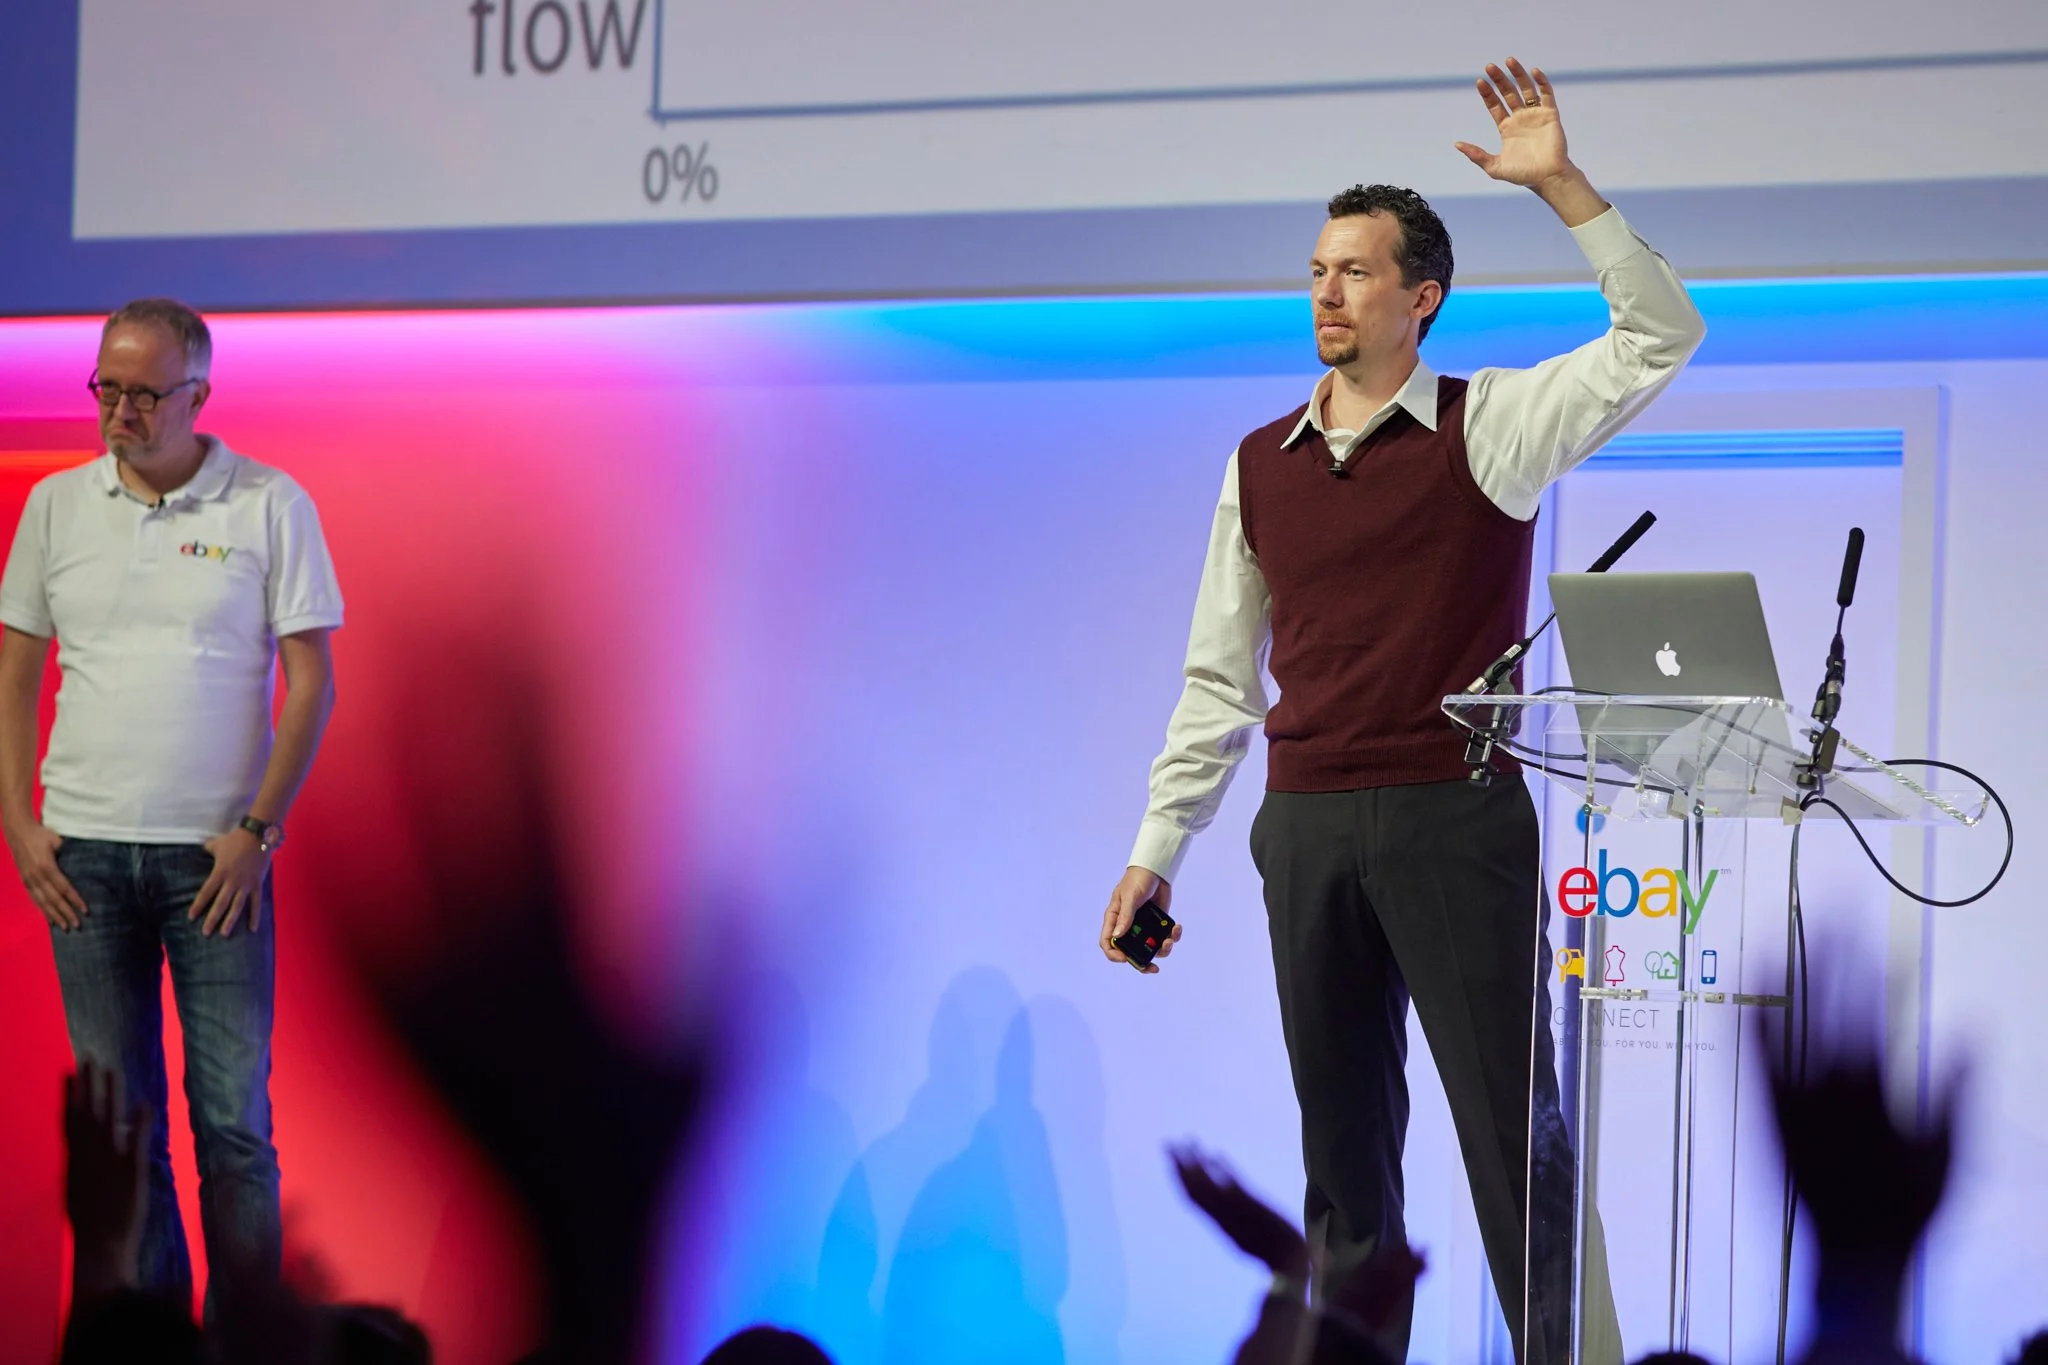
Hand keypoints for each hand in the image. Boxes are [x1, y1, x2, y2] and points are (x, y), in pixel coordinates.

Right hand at [5, 817, 86, 930]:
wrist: (18, 832)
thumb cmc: (41, 835)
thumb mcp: (57, 840)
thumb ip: (69, 852)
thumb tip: (87, 861)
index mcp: (47, 867)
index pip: (64, 888)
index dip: (75, 900)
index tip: (85, 910)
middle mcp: (36, 877)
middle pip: (54, 899)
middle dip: (66, 913)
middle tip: (78, 925)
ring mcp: (29, 881)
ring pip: (43, 902)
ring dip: (55, 916)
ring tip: (65, 927)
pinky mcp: (25, 882)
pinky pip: (35, 900)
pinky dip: (43, 911)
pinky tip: (49, 920)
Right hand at [64, 1058, 153, 1299]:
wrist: (101, 1248)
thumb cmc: (91, 1223)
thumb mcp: (77, 1190)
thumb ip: (82, 1165)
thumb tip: (83, 1146)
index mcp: (75, 1162)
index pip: (71, 1122)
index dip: (71, 1096)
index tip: (70, 1073)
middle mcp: (89, 1157)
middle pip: (87, 1113)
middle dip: (88, 1085)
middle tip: (88, 1058)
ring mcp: (109, 1162)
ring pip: (108, 1119)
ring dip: (111, 1094)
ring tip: (112, 1069)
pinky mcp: (131, 1172)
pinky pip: (135, 1141)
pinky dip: (139, 1122)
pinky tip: (143, 1103)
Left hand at [189, 828, 269, 937]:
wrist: (258, 835)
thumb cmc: (235, 839)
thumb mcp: (216, 844)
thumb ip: (207, 850)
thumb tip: (201, 851)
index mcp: (220, 872)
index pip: (206, 892)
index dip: (198, 905)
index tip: (191, 917)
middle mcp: (232, 881)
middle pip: (221, 903)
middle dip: (212, 919)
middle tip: (206, 933)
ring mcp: (246, 884)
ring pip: (237, 906)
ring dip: (231, 921)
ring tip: (224, 934)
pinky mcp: (258, 884)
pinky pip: (256, 903)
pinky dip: (255, 916)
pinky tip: (252, 929)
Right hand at [1100, 865, 1179, 972]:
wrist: (1156, 870)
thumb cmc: (1136, 880)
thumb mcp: (1130, 896)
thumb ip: (1125, 916)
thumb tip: (1117, 936)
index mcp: (1114, 920)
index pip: (1107, 942)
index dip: (1114, 955)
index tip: (1126, 959)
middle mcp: (1128, 927)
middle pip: (1131, 952)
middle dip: (1143, 962)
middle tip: (1154, 968)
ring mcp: (1144, 927)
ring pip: (1151, 948)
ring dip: (1162, 949)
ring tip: (1169, 941)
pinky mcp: (1158, 925)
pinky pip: (1165, 937)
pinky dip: (1173, 936)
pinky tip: (1177, 927)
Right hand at [1169, 1142, 1309, 1281]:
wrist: (1287, 1258)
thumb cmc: (1267, 1249)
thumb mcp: (1243, 1236)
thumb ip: (1231, 1221)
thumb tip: (1227, 1207)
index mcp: (1218, 1222)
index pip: (1191, 1196)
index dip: (1179, 1177)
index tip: (1171, 1158)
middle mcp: (1221, 1215)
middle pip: (1194, 1187)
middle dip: (1180, 1165)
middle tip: (1168, 1143)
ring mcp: (1234, 1210)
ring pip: (1208, 1184)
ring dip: (1196, 1162)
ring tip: (1189, 1141)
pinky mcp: (1250, 1205)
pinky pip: (1231, 1185)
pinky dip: (1222, 1171)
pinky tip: (1215, 1154)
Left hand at [1456, 58, 1573, 187]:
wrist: (1548, 178)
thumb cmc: (1523, 175)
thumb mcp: (1494, 167)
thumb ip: (1476, 155)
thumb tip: (1457, 144)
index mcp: (1506, 128)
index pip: (1495, 105)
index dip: (1488, 93)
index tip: (1480, 81)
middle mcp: (1520, 118)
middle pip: (1508, 93)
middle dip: (1499, 80)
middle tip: (1490, 66)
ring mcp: (1535, 114)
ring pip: (1526, 89)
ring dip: (1518, 74)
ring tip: (1509, 60)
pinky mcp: (1550, 114)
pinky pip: (1547, 94)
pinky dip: (1541, 82)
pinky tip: (1534, 71)